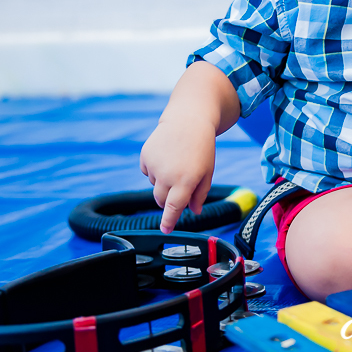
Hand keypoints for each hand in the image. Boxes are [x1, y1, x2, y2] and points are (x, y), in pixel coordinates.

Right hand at [139, 118, 216, 232]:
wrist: (189, 120)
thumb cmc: (202, 147)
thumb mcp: (207, 171)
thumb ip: (200, 194)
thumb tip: (194, 212)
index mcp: (186, 182)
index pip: (173, 209)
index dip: (169, 222)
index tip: (165, 230)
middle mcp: (168, 176)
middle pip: (161, 200)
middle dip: (168, 199)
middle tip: (178, 185)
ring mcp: (154, 166)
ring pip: (154, 185)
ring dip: (163, 180)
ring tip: (176, 161)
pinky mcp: (145, 157)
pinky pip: (147, 172)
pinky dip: (155, 168)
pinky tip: (166, 155)